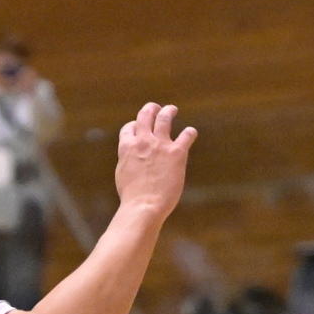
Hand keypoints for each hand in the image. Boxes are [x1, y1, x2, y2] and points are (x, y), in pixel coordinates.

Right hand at [113, 102, 195, 221]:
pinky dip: (190, 133)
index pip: (130, 127)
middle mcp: (144, 140)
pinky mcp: (177, 153)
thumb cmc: (132, 196)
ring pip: (165, 118)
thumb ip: (128, 160)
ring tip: (172, 109)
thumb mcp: (122, 173)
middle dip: (150, 110)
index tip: (138, 127)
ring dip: (168, 111)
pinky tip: (191, 132)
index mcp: (128, 146)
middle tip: (155, 108)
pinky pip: (186, 136)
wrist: (144, 205)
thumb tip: (131, 156)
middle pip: (146, 115)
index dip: (135, 126)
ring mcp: (161, 145)